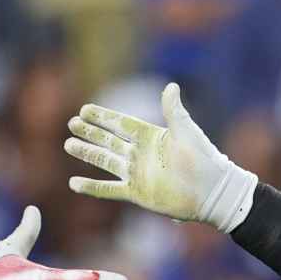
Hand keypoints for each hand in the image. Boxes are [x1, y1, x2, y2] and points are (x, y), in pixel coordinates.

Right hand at [65, 82, 258, 230]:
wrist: (212, 192)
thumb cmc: (203, 159)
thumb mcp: (186, 131)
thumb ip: (173, 110)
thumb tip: (171, 86)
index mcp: (152, 137)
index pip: (121, 123)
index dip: (103, 117)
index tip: (84, 109)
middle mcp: (141, 154)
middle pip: (109, 141)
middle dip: (91, 132)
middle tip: (72, 124)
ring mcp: (137, 174)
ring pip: (105, 162)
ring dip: (87, 153)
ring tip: (69, 145)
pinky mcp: (136, 193)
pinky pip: (109, 189)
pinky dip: (91, 187)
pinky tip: (74, 182)